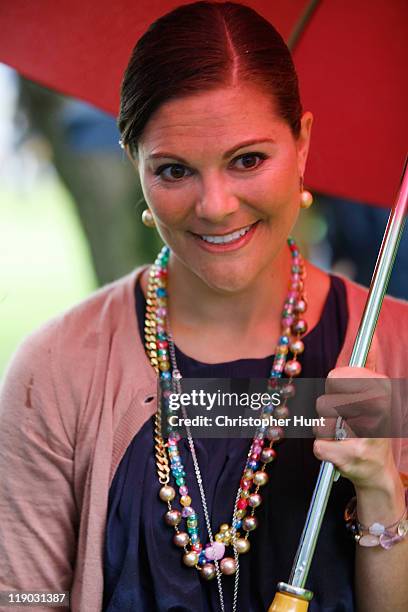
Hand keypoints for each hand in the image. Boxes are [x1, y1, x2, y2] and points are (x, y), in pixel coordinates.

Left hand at [313, 365, 396, 490]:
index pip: (335, 377)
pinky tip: (341, 452)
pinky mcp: (352, 455)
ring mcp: (365, 433)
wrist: (377, 471)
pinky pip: (319, 445)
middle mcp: (378, 408)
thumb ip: (368, 366)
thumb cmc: (371, 429)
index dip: (333, 388)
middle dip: (328, 412)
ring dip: (326, 432)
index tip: (343, 396)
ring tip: (344, 437)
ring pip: (321, 424)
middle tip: (344, 420)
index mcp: (382, 389)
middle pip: (324, 401)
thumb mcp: (374, 394)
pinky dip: (324, 450)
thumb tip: (372, 338)